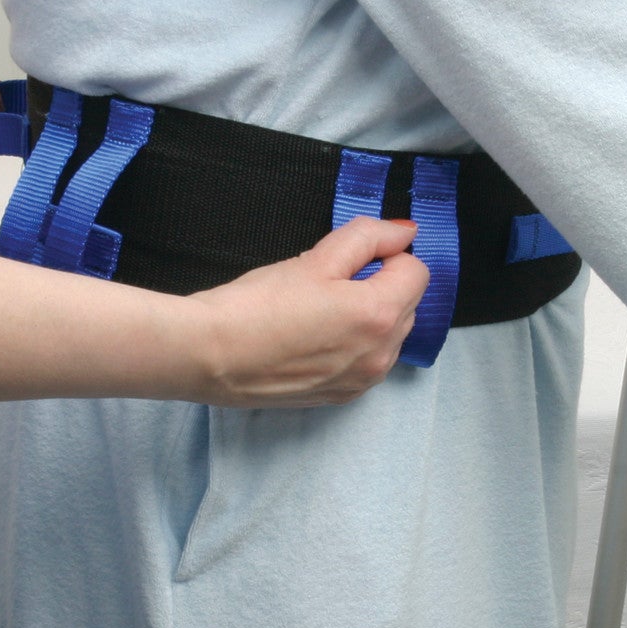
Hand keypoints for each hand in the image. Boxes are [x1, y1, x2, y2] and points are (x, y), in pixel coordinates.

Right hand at [179, 217, 429, 406]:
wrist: (210, 355)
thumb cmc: (256, 306)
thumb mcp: (315, 258)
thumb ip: (368, 237)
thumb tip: (403, 232)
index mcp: (379, 314)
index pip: (416, 271)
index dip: (387, 255)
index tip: (353, 257)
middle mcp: (380, 354)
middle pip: (407, 304)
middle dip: (381, 286)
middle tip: (330, 281)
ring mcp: (362, 381)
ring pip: (389, 336)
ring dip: (370, 317)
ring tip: (319, 311)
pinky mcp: (341, 396)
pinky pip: (368, 362)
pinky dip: (354, 346)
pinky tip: (315, 336)